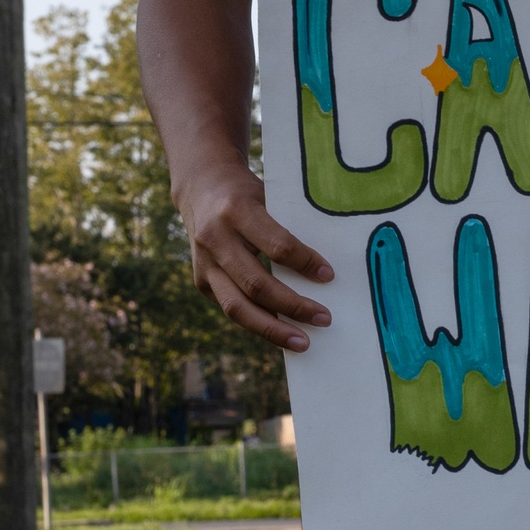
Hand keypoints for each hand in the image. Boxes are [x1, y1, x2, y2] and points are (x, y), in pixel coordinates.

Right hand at [181, 162, 333, 347]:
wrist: (200, 187)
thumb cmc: (247, 193)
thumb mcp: (268, 197)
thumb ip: (288, 228)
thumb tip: (324, 269)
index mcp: (237, 211)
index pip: (276, 246)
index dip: (304, 263)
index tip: (329, 276)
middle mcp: (215, 239)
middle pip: (257, 284)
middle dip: (293, 306)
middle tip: (325, 319)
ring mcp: (204, 264)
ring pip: (238, 307)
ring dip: (273, 329)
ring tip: (302, 342)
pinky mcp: (200, 280)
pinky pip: (232, 308)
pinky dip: (259, 322)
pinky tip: (282, 331)